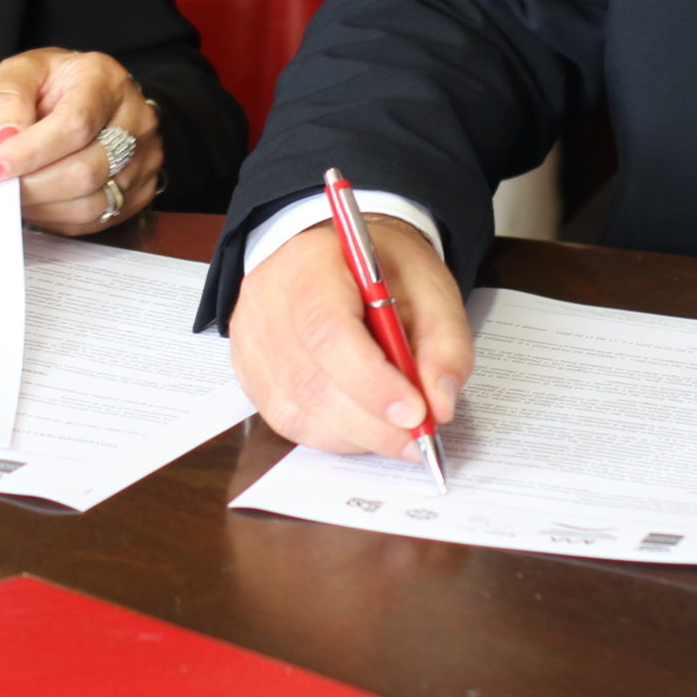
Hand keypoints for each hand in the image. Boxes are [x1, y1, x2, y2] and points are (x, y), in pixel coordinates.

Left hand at [0, 48, 162, 232]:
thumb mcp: (24, 72)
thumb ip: (9, 99)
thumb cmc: (57, 85)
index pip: (74, 125)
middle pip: (85, 170)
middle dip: (32, 185)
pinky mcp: (141, 188)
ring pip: (92, 202)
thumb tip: (4, 141)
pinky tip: (40, 201)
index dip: (28, 153)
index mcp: (105, 80)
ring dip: (43, 205)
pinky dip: (59, 217)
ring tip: (16, 192)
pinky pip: (96, 219)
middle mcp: (136, 118)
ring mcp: (145, 157)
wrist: (94, 98)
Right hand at [228, 217, 470, 462]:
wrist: (338, 260)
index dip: (372, 381)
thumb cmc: (383, 273)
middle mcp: (268, 303)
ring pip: (298, 411)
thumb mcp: (431, 290)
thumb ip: (445, 345)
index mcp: (311, 265)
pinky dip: (334, 436)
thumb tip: (439, 405)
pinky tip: (364, 426)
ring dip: (357, 435)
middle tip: (419, 437)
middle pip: (310, 381)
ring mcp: (251, 342)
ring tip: (397, 433)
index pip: (328, 331)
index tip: (416, 412)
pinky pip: (288, 422)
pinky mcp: (250, 373)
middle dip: (372, 422)